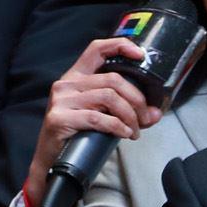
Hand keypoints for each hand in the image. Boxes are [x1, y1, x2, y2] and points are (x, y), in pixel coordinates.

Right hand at [24, 37, 162, 203]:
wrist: (51, 161)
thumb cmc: (76, 134)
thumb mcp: (99, 113)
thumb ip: (125, 109)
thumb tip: (154, 113)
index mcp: (75, 77)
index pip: (96, 49)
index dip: (119, 46)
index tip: (140, 55)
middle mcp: (66, 84)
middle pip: (112, 80)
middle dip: (136, 99)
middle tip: (144, 118)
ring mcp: (61, 100)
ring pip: (108, 98)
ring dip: (129, 116)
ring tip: (134, 130)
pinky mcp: (60, 118)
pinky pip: (98, 118)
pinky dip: (117, 126)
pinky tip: (124, 134)